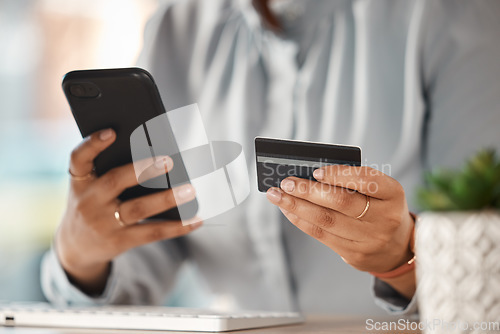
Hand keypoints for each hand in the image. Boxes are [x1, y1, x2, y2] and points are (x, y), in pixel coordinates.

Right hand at [56, 129, 201, 293]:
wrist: (76, 247)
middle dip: (142, 170)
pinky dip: (177, 227)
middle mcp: (89, 201)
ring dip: (166, 199)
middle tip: (168, 161)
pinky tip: (195, 220)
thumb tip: (155, 153)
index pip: (78, 158)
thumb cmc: (91, 205)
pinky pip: (152, 232)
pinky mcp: (120, 241)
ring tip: (189, 190)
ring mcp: (104, 223)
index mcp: (80, 181)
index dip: (92, 144)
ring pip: (138, 209)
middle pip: (115, 182)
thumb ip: (109, 169)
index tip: (111, 132)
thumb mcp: (88, 187)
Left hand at [266, 165, 414, 294]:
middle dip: (308, 191)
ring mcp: (370, 239)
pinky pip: (322, 235)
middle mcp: (385, 218)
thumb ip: (352, 180)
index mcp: (393, 194)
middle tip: (286, 182)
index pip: (365, 179)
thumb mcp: (379, 190)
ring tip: (277, 195)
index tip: (315, 171)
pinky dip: (301, 220)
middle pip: (341, 202)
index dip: (338, 175)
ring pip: (326, 221)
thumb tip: (310, 174)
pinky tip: (288, 210)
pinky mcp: (354, 255)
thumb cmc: (380, 208)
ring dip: (297, 206)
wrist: (396, 247)